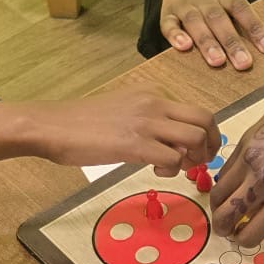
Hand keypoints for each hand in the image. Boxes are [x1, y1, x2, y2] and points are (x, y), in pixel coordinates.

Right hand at [25, 89, 218, 173]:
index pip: (197, 110)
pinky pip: (173, 158)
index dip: (205, 134)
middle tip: (200, 163)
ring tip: (175, 168)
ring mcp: (147, 121)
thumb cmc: (82, 122)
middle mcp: (155, 102)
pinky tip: (155, 172)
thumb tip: (173, 143)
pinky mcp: (135, 143)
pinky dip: (172, 170)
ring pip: (195, 138)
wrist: (51, 125)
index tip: (197, 151)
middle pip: (206, 120)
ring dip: (194, 159)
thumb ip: (151, 119)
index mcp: (154, 92)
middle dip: (211, 145)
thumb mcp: (125, 109)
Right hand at [156, 0, 263, 69]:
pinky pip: (169, 24)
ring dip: (207, 43)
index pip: (244, 11)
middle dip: (232, 43)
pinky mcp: (168, 11)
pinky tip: (183, 47)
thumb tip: (261, 47)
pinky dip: (175, 35)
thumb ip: (241, 18)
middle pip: (220, 20)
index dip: (257, 29)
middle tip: (243, 63)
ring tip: (217, 61)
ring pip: (196, 23)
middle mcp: (207, 0)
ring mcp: (186, 5)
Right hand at [211, 92, 263, 244]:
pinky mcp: (238, 148)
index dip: (243, 240)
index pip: (250, 233)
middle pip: (226, 217)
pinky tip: (230, 188)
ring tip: (223, 210)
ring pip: (216, 196)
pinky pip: (222, 175)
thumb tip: (250, 221)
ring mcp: (246, 165)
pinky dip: (223, 186)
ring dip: (217, 208)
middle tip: (225, 230)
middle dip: (223, 229)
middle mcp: (261, 184)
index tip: (241, 237)